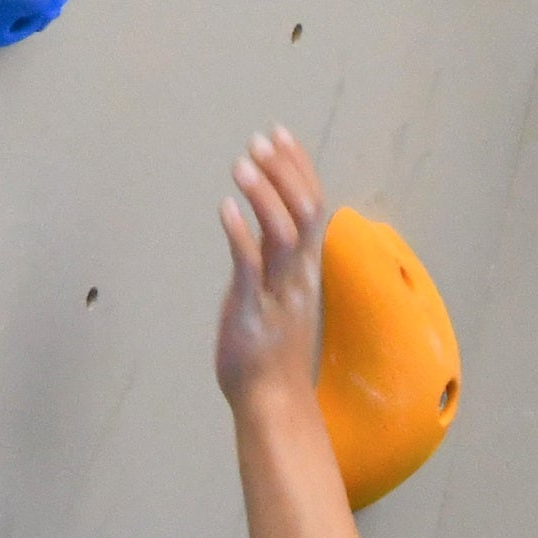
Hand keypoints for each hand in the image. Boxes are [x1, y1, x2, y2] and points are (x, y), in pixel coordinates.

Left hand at [214, 126, 327, 414]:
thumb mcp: (280, 294)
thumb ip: (275, 258)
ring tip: (242, 164)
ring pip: (282, 232)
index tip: (279, 135)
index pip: (312, 205)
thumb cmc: (271, 351)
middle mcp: (297, 275)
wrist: (272, 402)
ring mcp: (277, 292)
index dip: (298, 167)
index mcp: (305, 268)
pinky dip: (240, 232)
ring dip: (264, 193)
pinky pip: (250, 265)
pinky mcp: (252, 310)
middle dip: (284, 171)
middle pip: (304, 210)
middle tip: (259, 141)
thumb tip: (263, 222)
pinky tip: (225, 206)